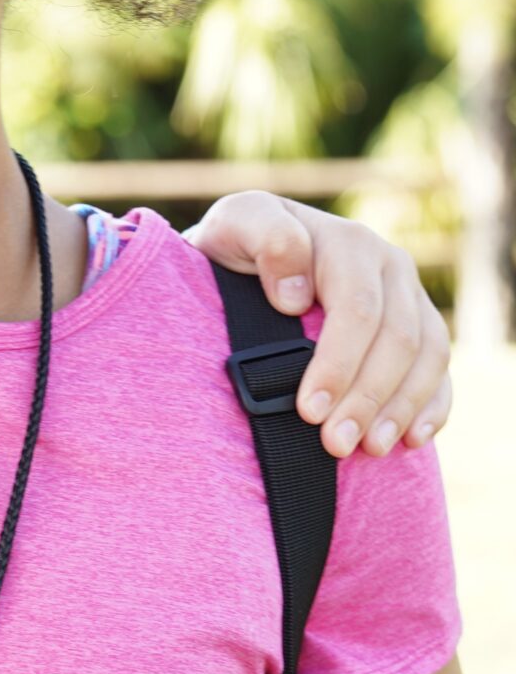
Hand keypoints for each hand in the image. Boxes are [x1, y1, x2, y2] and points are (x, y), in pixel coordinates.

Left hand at [185, 191, 451, 459]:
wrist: (244, 252)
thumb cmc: (234, 243)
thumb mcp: (235, 225)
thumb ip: (266, 238)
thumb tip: (296, 297)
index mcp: (348, 243)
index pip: (357, 310)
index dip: (338, 364)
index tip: (308, 410)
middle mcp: (388, 264)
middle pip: (397, 340)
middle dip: (367, 398)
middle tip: (334, 444)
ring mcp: (409, 295)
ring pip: (428, 356)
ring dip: (400, 408)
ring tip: (369, 449)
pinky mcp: (420, 325)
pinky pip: (441, 368)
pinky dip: (431, 405)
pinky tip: (410, 438)